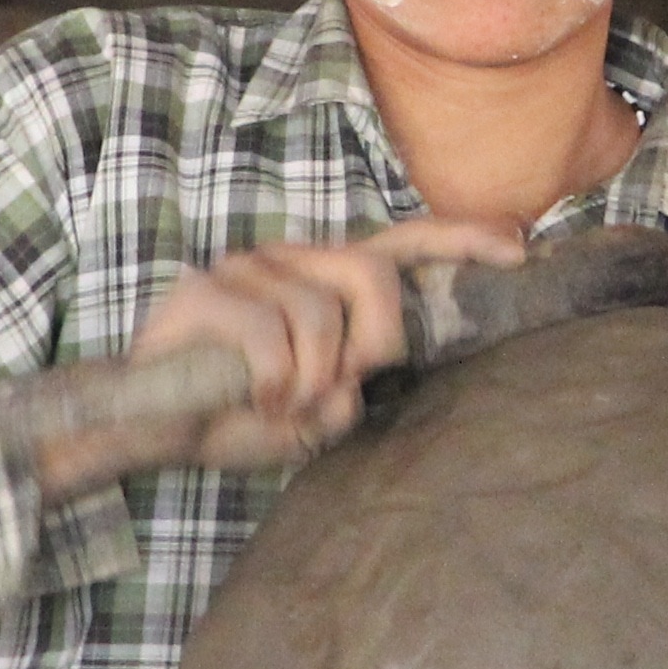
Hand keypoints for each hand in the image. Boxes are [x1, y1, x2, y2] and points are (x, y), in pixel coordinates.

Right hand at [36, 216, 531, 492]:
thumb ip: (350, 393)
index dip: (461, 238)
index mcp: (323, 279)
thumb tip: (356, 384)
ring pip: (322, 314)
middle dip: (378, 339)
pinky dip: (276, 385)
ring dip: (312, 379)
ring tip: (282, 405)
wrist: (148, 430)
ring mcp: (245, 269)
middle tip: (344, 384)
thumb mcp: (315, 413)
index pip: (401, 244)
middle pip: (373, 273)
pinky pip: (273, 336)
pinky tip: (256, 404)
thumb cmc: (237, 415)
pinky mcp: (204, 293)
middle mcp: (288, 259)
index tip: (519, 247)